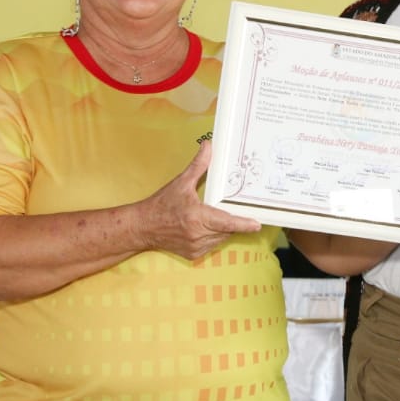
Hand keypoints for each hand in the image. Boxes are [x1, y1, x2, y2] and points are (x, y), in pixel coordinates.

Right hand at [135, 141, 260, 260]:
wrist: (143, 227)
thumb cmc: (162, 204)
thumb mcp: (181, 183)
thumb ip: (199, 165)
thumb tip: (208, 146)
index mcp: (197, 217)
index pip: (226, 223)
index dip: (243, 224)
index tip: (257, 224)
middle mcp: (198, 234)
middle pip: (226, 230)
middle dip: (231, 220)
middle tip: (228, 210)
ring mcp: (196, 247)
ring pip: (221, 238)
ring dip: (222, 229)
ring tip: (209, 217)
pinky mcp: (193, 254)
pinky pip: (212, 245)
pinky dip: (213, 236)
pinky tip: (203, 227)